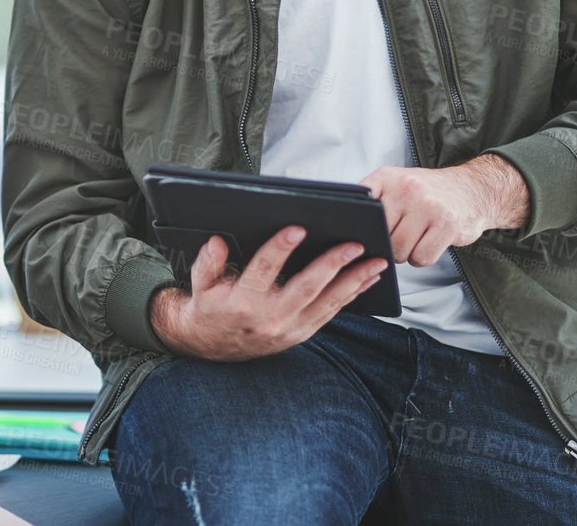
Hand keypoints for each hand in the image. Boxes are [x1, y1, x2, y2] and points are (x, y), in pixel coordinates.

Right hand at [147, 227, 387, 361]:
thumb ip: (208, 262)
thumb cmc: (211, 308)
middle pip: (306, 287)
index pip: (263, 270)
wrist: (214, 348)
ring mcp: (289, 329)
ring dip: (354, 281)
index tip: (297, 228)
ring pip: (327, 302)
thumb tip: (218, 242)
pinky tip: (367, 279)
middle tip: (353, 244)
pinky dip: (352, 295)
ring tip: (376, 262)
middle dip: (332, 264)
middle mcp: (269, 318)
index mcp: (242, 302)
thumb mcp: (201, 285)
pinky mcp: (302, 334)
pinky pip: (331, 313)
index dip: (279, 248)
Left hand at [359, 154, 529, 267]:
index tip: (361, 235)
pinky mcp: (447, 224)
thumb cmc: (428, 194)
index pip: (359, 205)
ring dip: (406, 253)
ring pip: (399, 250)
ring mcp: (427, 205)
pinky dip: (423, 257)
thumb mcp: (397, 184)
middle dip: (387, 244)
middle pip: (379, 235)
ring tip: (417, 237)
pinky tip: (430, 242)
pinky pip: (421, 257)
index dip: (358, 226)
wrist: (473, 190)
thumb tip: (349, 232)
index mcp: (386, 177)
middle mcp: (406, 188)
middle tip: (401, 234)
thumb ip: (374, 201)